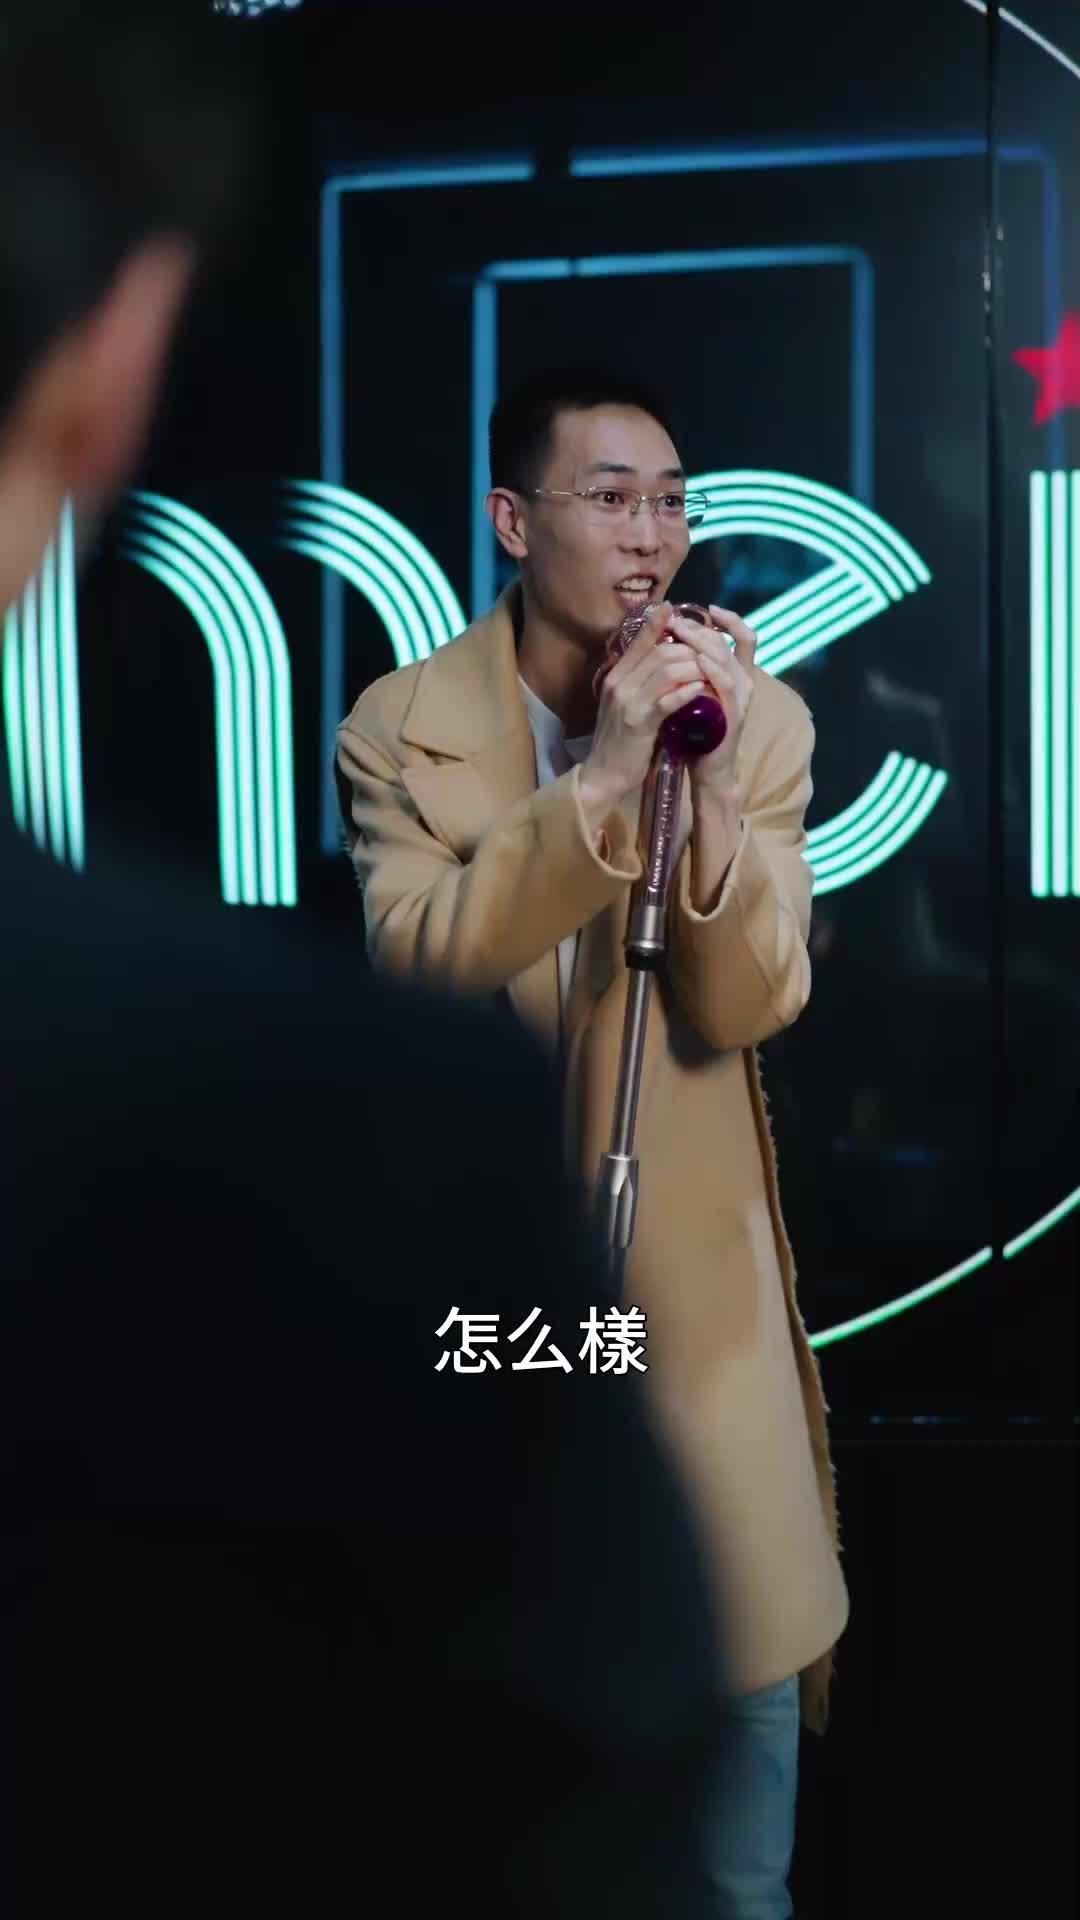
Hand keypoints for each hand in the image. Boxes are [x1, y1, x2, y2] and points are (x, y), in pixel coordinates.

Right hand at [579, 602, 707, 819]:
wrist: (604, 774)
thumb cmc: (620, 739)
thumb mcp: (625, 703)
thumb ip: (638, 679)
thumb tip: (661, 658)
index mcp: (616, 676)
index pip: (640, 640)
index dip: (659, 623)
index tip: (675, 609)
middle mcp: (619, 684)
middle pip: (660, 652)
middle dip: (690, 650)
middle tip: (710, 654)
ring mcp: (628, 703)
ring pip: (667, 671)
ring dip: (695, 669)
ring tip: (712, 672)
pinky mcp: (639, 724)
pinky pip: (668, 700)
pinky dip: (688, 693)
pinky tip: (702, 691)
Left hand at [669, 606, 756, 794]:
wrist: (707, 770)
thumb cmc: (696, 733)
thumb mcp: (694, 695)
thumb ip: (691, 671)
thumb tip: (670, 643)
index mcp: (735, 675)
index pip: (742, 637)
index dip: (730, 619)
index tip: (707, 608)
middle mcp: (743, 682)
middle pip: (728, 643)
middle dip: (702, 628)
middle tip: (677, 621)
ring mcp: (740, 698)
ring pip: (727, 659)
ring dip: (702, 643)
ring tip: (681, 632)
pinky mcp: (733, 715)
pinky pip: (726, 685)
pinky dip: (713, 670)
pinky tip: (697, 661)